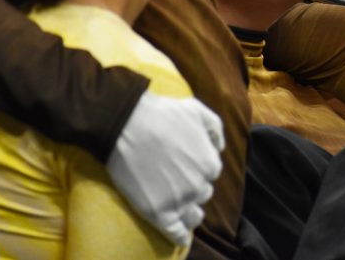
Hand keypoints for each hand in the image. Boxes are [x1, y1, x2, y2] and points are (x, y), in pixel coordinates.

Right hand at [107, 93, 224, 245]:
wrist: (125, 124)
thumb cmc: (161, 114)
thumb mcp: (197, 109)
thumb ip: (215, 128)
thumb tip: (219, 148)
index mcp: (210, 164)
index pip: (210, 174)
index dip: (197, 169)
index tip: (184, 165)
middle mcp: (199, 186)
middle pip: (202, 194)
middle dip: (192, 187)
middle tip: (174, 179)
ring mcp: (179, 202)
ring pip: (193, 216)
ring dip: (188, 212)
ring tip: (176, 205)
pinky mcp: (158, 214)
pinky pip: (176, 233)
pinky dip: (178, 236)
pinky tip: (177, 234)